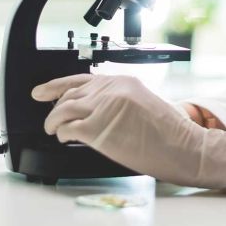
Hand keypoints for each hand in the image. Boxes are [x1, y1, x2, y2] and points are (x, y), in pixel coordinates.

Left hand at [32, 74, 225, 190]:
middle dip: (55, 107)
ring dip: (53, 122)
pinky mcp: (98, 129)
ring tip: (52, 130)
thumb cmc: (169, 132)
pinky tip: (64, 139)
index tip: (42, 91)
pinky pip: (68, 129)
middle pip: (70, 93)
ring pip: (63, 109)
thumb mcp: (143, 103)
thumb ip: (117, 100)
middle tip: (50, 119)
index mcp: (123, 81)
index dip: (57, 85)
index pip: (81, 78)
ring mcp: (104, 108)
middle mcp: (111, 90)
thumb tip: (93, 109)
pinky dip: (62, 134)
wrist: (183, 146)